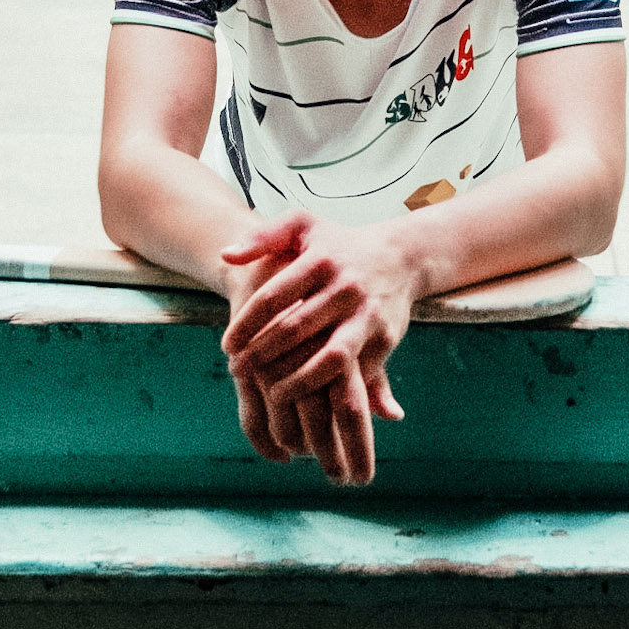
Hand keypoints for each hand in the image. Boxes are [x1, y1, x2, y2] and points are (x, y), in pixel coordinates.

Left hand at [221, 211, 415, 485]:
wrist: (402, 256)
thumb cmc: (340, 243)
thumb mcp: (303, 225)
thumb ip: (262, 236)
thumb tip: (226, 255)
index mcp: (321, 260)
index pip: (274, 297)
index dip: (246, 324)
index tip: (227, 346)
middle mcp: (346, 288)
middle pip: (296, 329)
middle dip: (262, 355)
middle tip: (237, 371)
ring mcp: (368, 316)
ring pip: (332, 359)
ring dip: (299, 382)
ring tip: (273, 395)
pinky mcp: (386, 339)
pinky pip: (357, 373)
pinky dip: (334, 392)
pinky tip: (311, 402)